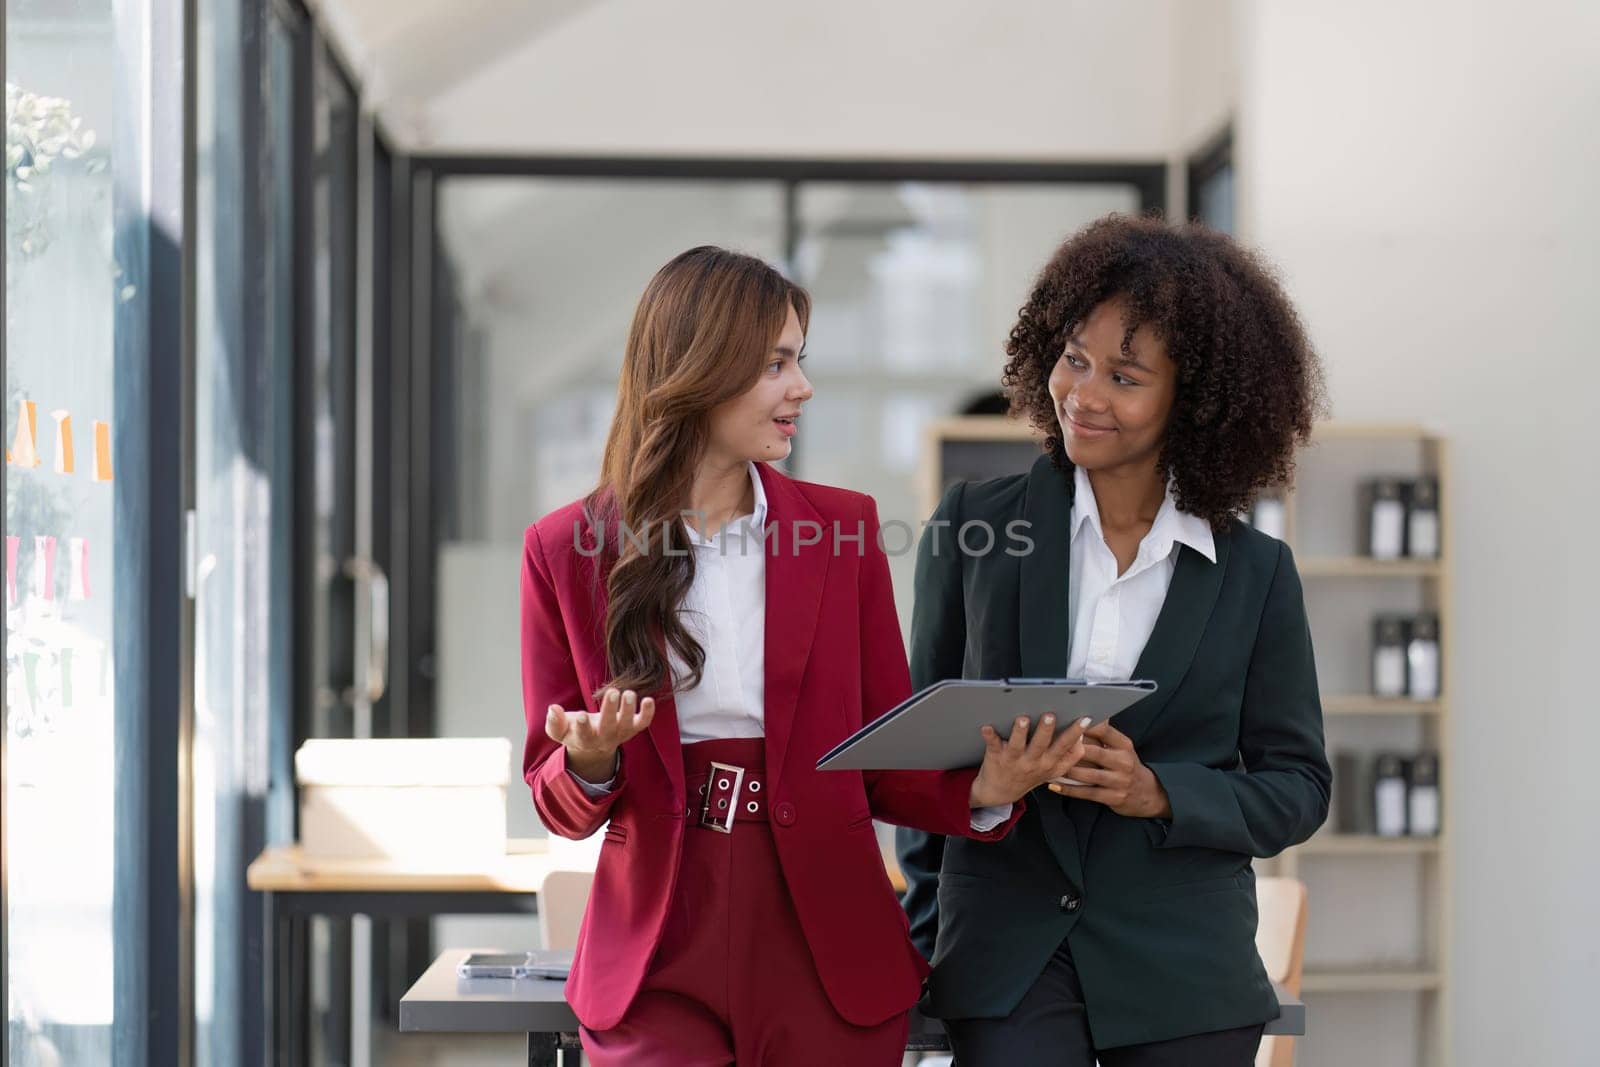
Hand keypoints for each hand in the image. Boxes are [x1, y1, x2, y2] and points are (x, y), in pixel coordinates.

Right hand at [545, 687, 655, 783]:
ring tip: (629, 693)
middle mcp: (604, 738)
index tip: (581, 716)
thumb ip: (554, 722)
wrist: (594, 747)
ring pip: (626, 724)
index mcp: (584, 739)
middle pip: (608, 727)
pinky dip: (648, 713)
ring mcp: (620, 733)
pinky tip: (648, 699)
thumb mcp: (559, 730)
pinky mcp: (632, 727)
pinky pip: (643, 722)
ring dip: (629, 709)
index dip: (582, 726)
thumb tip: (553, 709)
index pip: (583, 734)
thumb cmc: (574, 732)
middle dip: (611, 710)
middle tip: (613, 692)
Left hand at [968, 713, 1089, 807]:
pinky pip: (993, 745)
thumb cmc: (1029, 774)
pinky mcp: (996, 757)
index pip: (1067, 750)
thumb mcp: (1053, 770)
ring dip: (1020, 732)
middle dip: (1047, 730)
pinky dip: (990, 736)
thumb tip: (1082, 734)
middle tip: (1050, 715)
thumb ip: (1069, 755)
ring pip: (1018, 745)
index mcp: (1050, 764)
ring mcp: (1014, 760)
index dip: (1077, 735)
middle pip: (1043, 745)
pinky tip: (987, 727)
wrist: (999, 792)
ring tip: (1023, 719)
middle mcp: (1034, 763)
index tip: (1084, 720)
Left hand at [1047, 721, 1170, 818]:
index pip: (1104, 731)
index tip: (1065, 721)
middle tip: (1050, 744)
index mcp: (1124, 745)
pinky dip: (1068, 789)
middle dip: (1072, 749)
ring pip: (1088, 775)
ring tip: (1048, 765)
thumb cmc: (1125, 766)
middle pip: (1094, 753)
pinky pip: (1086, 793)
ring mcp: (1119, 781)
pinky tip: (1053, 785)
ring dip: (1066, 770)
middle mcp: (1123, 761)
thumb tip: (1079, 718)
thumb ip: (1102, 736)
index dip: (1084, 727)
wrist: (1146, 795)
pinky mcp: (1114, 797)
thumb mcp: (1120, 749)